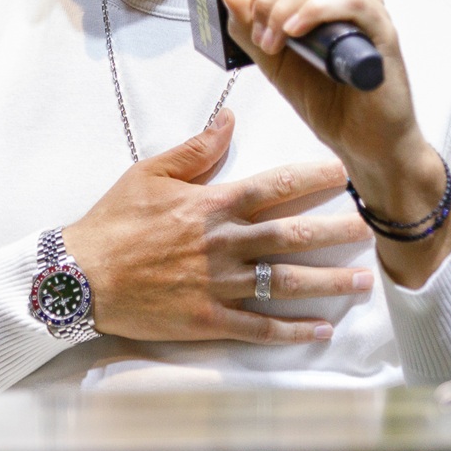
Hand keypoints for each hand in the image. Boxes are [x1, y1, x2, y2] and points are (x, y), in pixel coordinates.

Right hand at [62, 109, 373, 343]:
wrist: (80, 275)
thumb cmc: (113, 222)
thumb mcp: (149, 173)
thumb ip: (195, 149)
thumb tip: (228, 121)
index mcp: (211, 205)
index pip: (274, 188)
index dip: (312, 179)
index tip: (344, 173)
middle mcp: (222, 244)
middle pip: (291, 236)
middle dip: (336, 232)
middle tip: (371, 228)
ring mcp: (218, 284)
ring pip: (284, 282)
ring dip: (328, 282)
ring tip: (362, 281)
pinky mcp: (208, 319)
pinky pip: (259, 325)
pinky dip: (291, 329)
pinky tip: (320, 329)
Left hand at [218, 0, 419, 162]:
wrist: (361, 141)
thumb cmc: (328, 101)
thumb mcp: (274, 61)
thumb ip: (249, 28)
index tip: (250, 13)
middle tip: (261, 32)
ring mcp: (368, 11)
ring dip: (286, 5)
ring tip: (276, 42)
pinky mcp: (383, 33)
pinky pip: (353, 1)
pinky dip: (316, 11)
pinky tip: (297, 35)